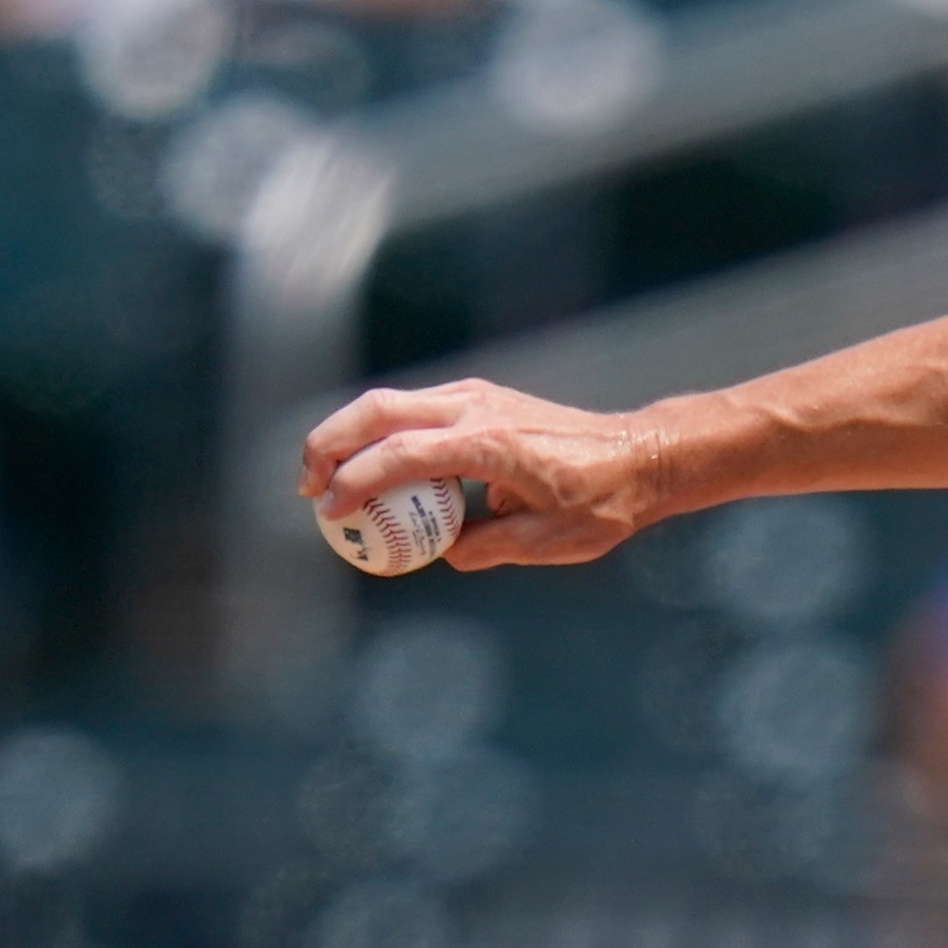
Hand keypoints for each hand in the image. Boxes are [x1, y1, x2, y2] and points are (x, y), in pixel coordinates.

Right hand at [302, 378, 660, 570]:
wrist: (640, 454)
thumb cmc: (602, 500)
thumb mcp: (550, 541)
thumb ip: (489, 547)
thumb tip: (442, 552)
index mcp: (491, 443)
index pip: (403, 454)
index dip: (356, 482)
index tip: (330, 512)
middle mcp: (477, 407)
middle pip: (378, 410)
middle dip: (329, 444)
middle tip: (306, 489)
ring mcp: (476, 395)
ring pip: (390, 402)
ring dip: (348, 434)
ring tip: (325, 478)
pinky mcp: (478, 397)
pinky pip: (413, 409)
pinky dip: (380, 433)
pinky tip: (370, 469)